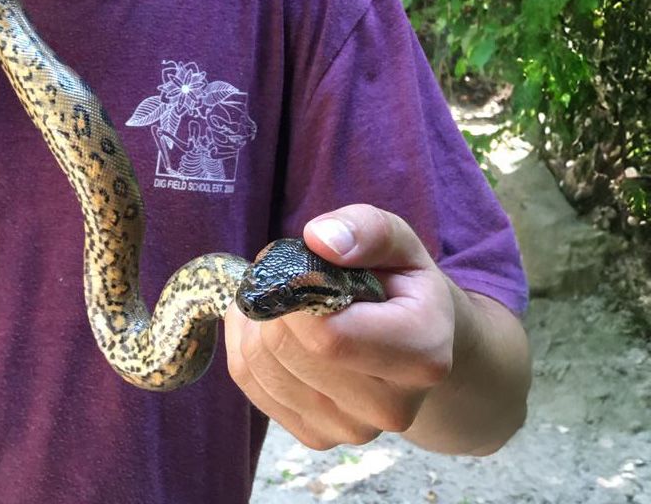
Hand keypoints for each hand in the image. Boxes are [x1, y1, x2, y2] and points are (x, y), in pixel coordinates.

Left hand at [224, 205, 454, 448]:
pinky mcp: (316, 436)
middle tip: (286, 275)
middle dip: (272, 300)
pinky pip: (250, 383)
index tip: (295, 262)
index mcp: (422, 354)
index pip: (327, 335)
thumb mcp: (395, 239)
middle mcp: (392, 407)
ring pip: (261, 366)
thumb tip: (320, 240)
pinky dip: (245, 344)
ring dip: (254, 320)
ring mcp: (352, 430)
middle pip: (288, 349)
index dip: (293, 290)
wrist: (412, 341)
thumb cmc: (399, 283)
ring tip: (283, 299)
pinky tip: (272, 326)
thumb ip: (366, 230)